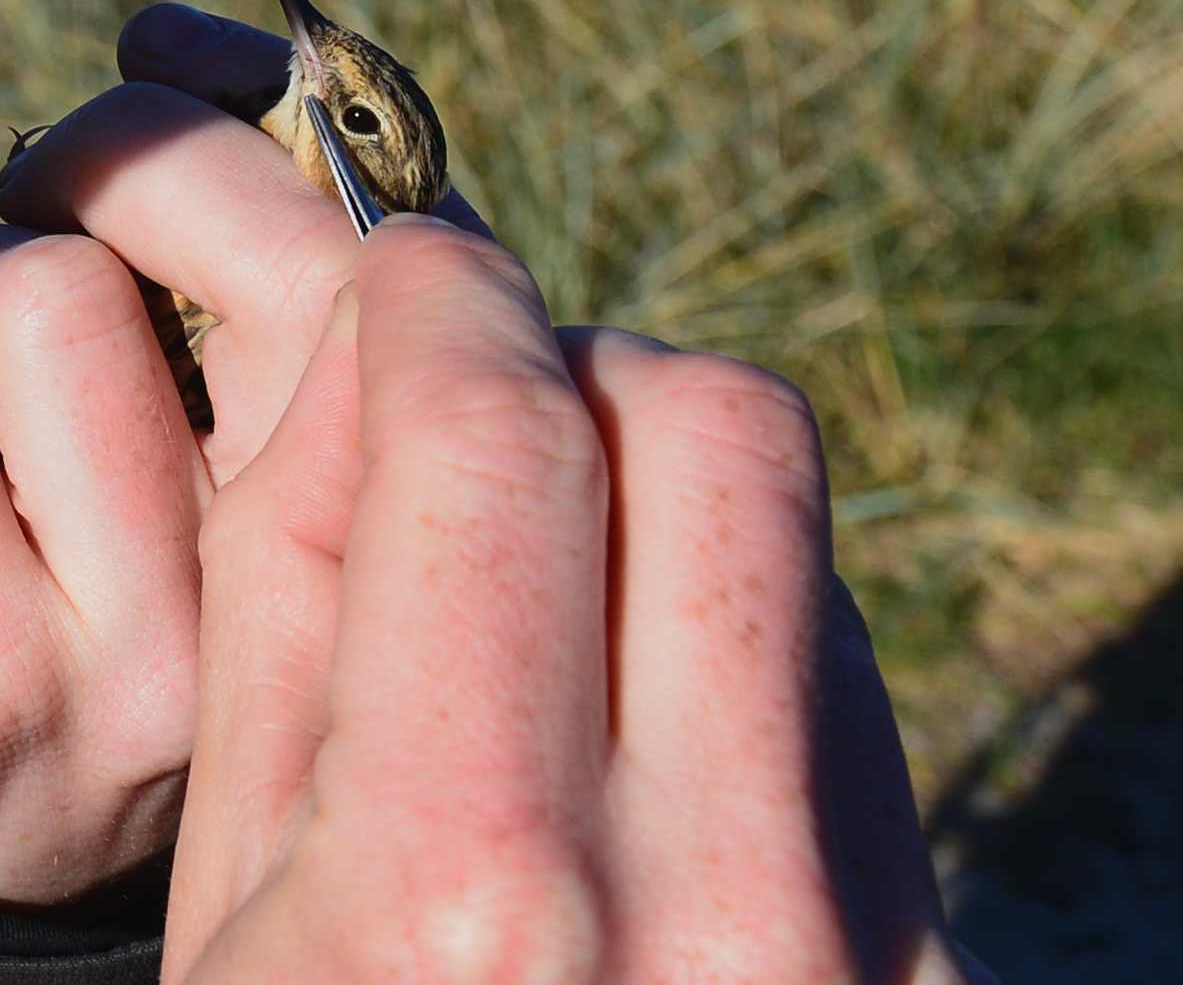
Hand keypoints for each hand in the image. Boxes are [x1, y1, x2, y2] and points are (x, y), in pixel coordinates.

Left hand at [0, 2, 497, 900]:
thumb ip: (218, 277)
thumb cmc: (53, 589)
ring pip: (33, 295)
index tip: (167, 47)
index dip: (271, 107)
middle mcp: (299, 599)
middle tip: (30, 182)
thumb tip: (180, 44)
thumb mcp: (179, 444)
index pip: (389, 264)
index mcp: (372, 519)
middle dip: (111, 150)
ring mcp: (144, 645)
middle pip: (249, 248)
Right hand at [1, 5, 992, 982]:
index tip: (397, 269)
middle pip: (711, 426)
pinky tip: (625, 703)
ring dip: (661, 485)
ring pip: (807, 543)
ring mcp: (878, 949)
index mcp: (470, 881)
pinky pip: (854, 694)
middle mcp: (716, 899)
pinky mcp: (957, 982)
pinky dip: (730, 624)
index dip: (433, 292)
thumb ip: (293, 623)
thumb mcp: (226, 919)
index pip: (497, 427)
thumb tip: (366, 364)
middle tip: (475, 394)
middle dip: (577, 355)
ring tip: (534, 562)